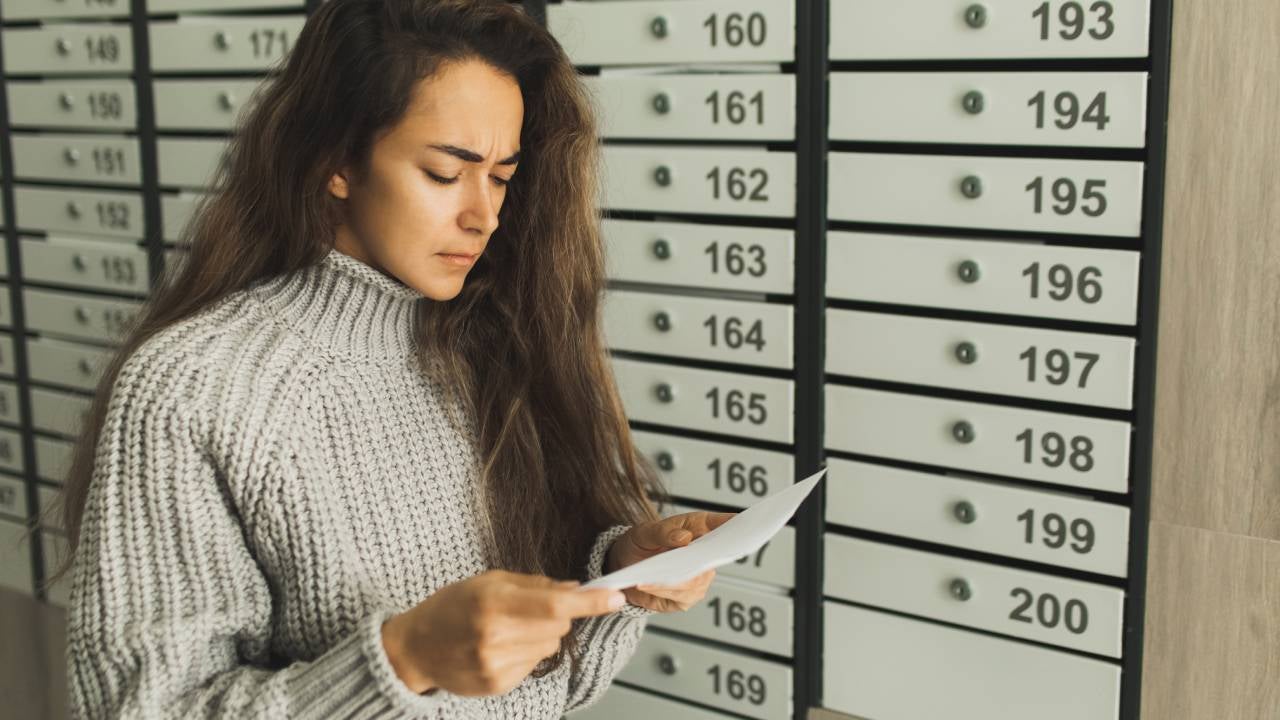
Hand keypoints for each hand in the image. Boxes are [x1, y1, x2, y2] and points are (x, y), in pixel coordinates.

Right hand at [380, 570, 625, 695]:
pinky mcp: (498, 685)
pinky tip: (500, 648)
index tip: (616, 597)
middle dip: (556, 613)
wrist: (415, 649)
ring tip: (508, 629)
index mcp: (492, 603)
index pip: (555, 604)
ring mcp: (496, 665)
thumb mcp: (488, 581)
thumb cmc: (451, 607)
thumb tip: (576, 588)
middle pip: (558, 625)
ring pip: (550, 646)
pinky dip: (526, 653)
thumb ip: (534, 584)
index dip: (590, 602)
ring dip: (541, 635)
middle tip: (527, 608)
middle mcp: (495, 637)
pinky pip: (535, 664)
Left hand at [606, 511, 734, 612]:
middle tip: (683, 559)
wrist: (626, 566)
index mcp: (699, 529)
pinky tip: (646, 584)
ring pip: (695, 582)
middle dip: (700, 560)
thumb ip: (663, 533)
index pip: (722, 524)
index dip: (732, 523)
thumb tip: (684, 538)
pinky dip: (661, 591)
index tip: (738, 520)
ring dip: (671, 580)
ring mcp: (699, 578)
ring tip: (649, 576)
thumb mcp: (646, 532)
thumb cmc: (642, 543)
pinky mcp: (686, 598)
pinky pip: (679, 597)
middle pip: (714, 558)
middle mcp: (704, 555)